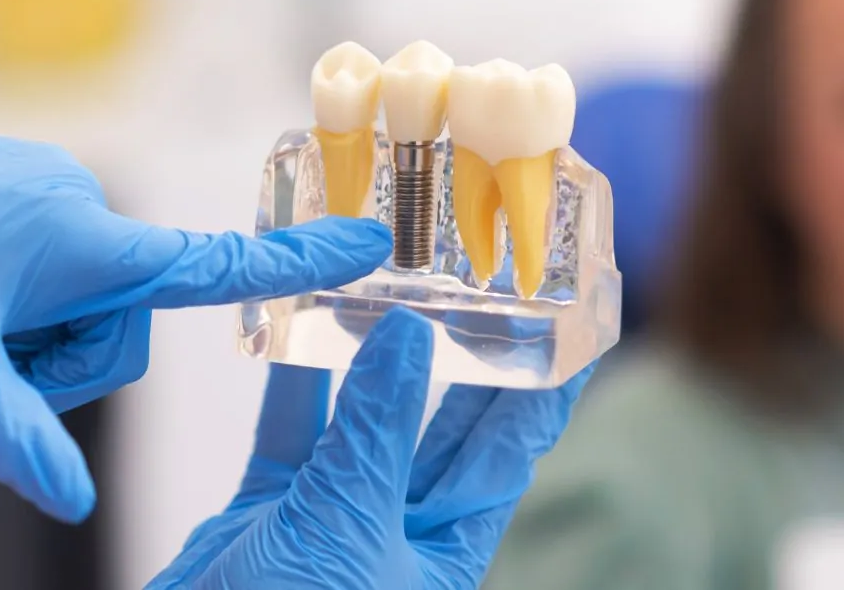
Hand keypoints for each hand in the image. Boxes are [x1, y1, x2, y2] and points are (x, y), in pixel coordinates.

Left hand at [0, 135, 391, 521]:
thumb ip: (19, 444)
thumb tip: (67, 501)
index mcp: (90, 244)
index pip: (220, 264)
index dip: (302, 262)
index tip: (367, 242)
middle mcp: (79, 206)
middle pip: (124, 316)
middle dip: (68, 354)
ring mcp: (42, 188)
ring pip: (80, 291)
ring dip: (32, 328)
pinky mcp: (11, 183)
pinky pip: (45, 255)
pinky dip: (12, 292)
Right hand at [149, 308, 593, 588]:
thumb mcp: (347, 527)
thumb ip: (375, 431)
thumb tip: (408, 334)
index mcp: (445, 553)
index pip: (511, 454)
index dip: (545, 394)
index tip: (574, 334)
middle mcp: (399, 532)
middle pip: (446, 431)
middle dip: (468, 362)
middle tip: (489, 291)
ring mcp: (334, 520)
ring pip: (365, 425)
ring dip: (373, 364)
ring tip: (395, 291)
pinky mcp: (269, 515)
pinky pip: (290, 436)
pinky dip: (292, 386)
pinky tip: (298, 328)